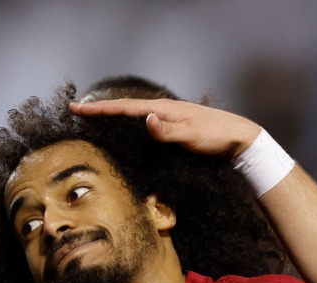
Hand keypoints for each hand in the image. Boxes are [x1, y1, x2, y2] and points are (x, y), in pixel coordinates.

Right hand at [69, 98, 261, 158]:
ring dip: (113, 117)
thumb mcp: (192, 135)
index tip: (77, 109)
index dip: (100, 110)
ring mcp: (168, 119)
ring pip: (134, 116)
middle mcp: (163, 111)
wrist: (239, 139)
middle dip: (101, 111)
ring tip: (94, 119)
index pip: (125, 108)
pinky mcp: (174, 129)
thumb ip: (168, 130)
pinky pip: (144, 125)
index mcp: (163, 109)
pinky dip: (129, 125)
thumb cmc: (217, 137)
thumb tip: (145, 120)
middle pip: (125, 109)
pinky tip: (126, 131)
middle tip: (77, 112)